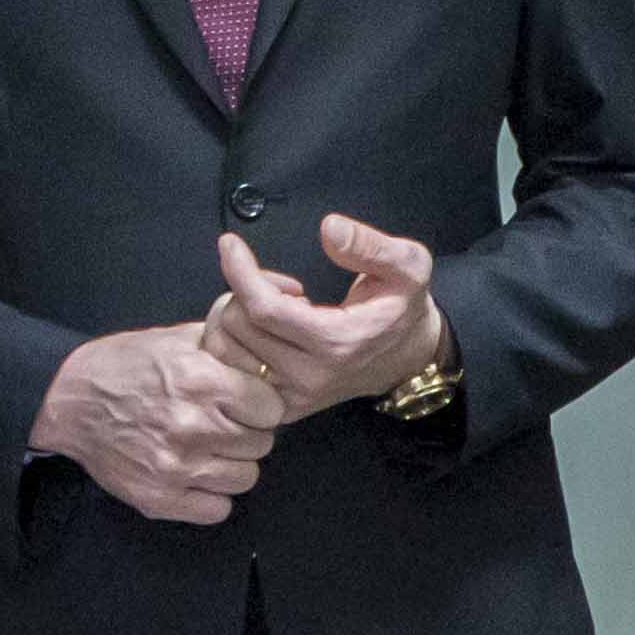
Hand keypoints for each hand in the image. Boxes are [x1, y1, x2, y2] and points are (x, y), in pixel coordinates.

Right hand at [34, 318, 289, 521]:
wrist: (68, 402)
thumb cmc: (124, 367)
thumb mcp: (174, 339)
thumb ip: (224, 344)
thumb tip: (266, 344)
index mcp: (200, 381)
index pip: (271, 408)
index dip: (261, 404)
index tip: (246, 403)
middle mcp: (191, 426)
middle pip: (261, 443)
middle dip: (247, 432)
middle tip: (224, 425)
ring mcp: (175, 467)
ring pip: (245, 477)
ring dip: (232, 464)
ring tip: (210, 448)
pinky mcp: (159, 498)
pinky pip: (218, 509)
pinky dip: (212, 495)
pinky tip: (196, 474)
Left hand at [212, 213, 449, 417]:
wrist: (406, 357)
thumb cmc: (401, 305)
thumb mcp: (408, 265)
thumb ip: (371, 246)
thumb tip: (330, 228)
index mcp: (338, 344)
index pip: (265, 309)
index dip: (240, 272)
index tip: (230, 243)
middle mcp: (310, 377)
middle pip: (239, 324)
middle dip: (245, 290)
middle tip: (281, 285)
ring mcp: (292, 397)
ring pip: (225, 348)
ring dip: (238, 315)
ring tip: (274, 307)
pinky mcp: (280, 407)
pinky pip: (230, 371)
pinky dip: (235, 342)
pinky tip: (266, 332)